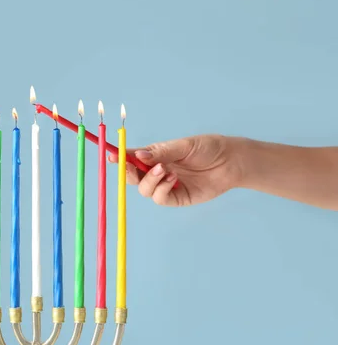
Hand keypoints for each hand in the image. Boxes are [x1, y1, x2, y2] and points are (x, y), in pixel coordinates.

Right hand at [108, 134, 241, 206]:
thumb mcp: (184, 145)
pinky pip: (160, 198)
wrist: (231, 162)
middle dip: (129, 172)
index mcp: (156, 155)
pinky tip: (173, 180)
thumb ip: (161, 152)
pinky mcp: (177, 198)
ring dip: (150, 180)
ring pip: (144, 190)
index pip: (132, 157)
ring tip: (166, 170)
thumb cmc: (209, 148)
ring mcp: (166, 185)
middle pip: (132, 177)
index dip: (120, 158)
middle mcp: (157, 170)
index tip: (112, 156)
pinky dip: (162, 189)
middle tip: (132, 166)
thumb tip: (139, 156)